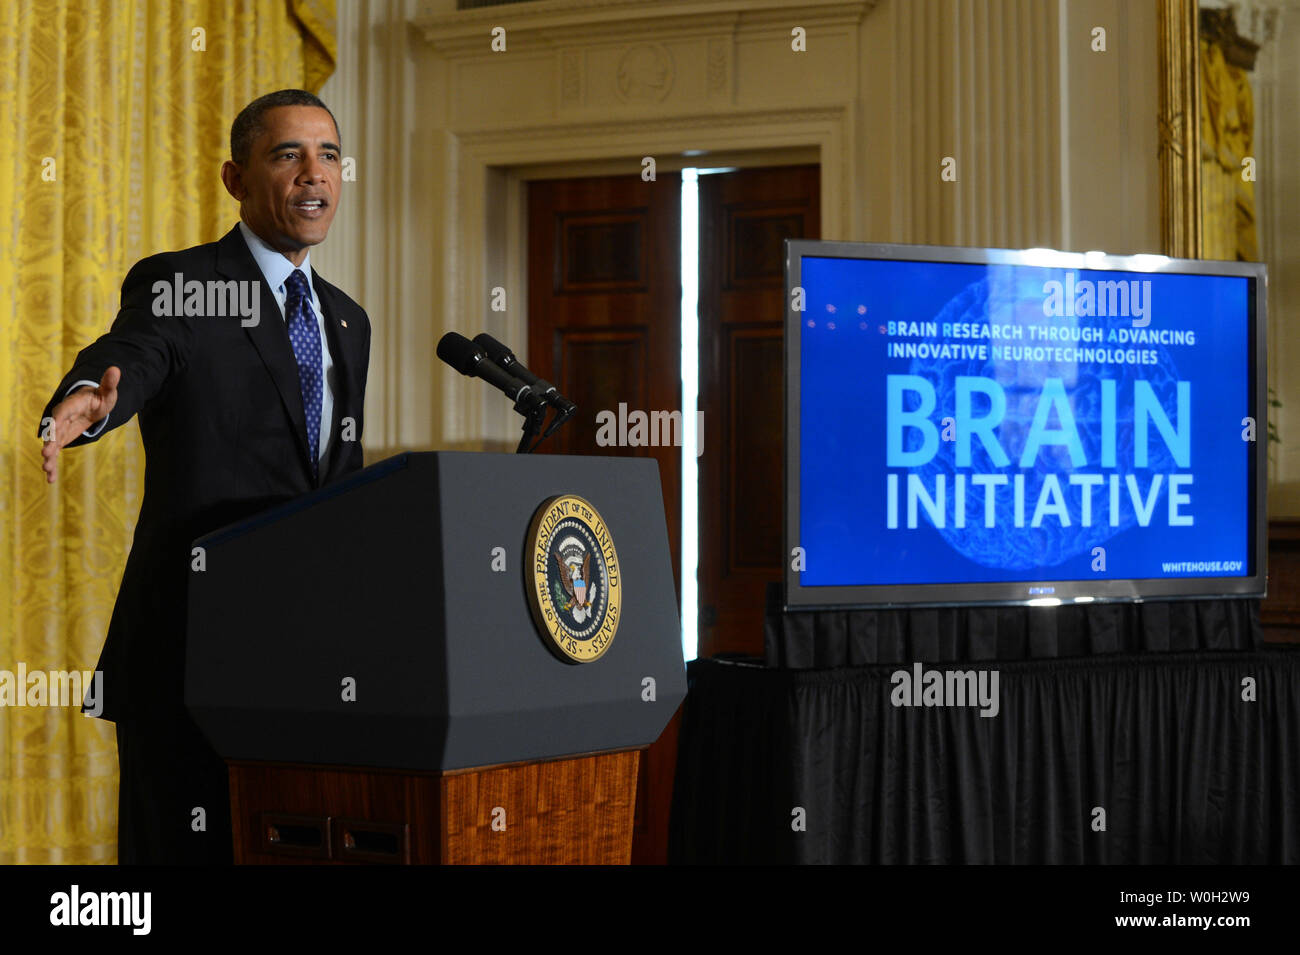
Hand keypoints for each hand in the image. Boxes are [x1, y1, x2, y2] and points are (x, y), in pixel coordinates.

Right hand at [41, 366, 119, 483]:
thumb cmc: (100, 397)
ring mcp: (60, 430)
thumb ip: (109, 383)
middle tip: (46, 454)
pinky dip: (53, 465)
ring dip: (50, 457)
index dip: (56, 423)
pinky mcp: (62, 440)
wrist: (92, 404)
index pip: (61, 413)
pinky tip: (50, 480)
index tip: (50, 433)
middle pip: (53, 431)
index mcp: (70, 405)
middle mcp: (61, 418)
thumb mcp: (107, 392)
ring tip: (47, 471)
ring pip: (53, 444)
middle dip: (50, 443)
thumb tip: (116, 368)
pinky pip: (56, 453)